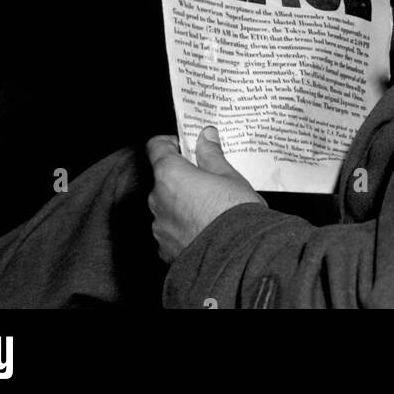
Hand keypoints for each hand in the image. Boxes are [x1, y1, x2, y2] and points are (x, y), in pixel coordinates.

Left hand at [146, 127, 265, 262]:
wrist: (237, 257)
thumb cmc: (235, 212)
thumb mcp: (229, 175)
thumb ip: (212, 154)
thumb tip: (206, 136)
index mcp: (170, 175)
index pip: (156, 147)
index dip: (170, 143)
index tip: (185, 145)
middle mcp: (157, 199)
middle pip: (162, 179)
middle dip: (181, 177)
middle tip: (207, 180)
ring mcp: (158, 226)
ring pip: (166, 206)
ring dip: (181, 203)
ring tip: (209, 209)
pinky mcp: (164, 249)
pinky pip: (170, 230)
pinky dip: (182, 227)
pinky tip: (204, 229)